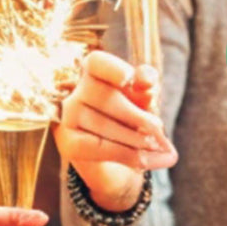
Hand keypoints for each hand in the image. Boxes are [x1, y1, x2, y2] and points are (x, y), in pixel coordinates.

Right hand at [53, 50, 176, 212]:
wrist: (115, 162)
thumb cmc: (129, 122)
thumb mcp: (141, 103)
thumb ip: (143, 89)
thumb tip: (147, 82)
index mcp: (92, 72)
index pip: (97, 63)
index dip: (113, 69)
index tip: (129, 78)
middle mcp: (74, 91)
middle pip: (105, 97)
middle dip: (137, 115)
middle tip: (159, 128)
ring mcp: (68, 118)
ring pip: (104, 126)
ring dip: (137, 139)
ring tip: (156, 145)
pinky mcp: (69, 144)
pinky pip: (101, 148)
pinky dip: (129, 156)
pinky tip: (147, 160)